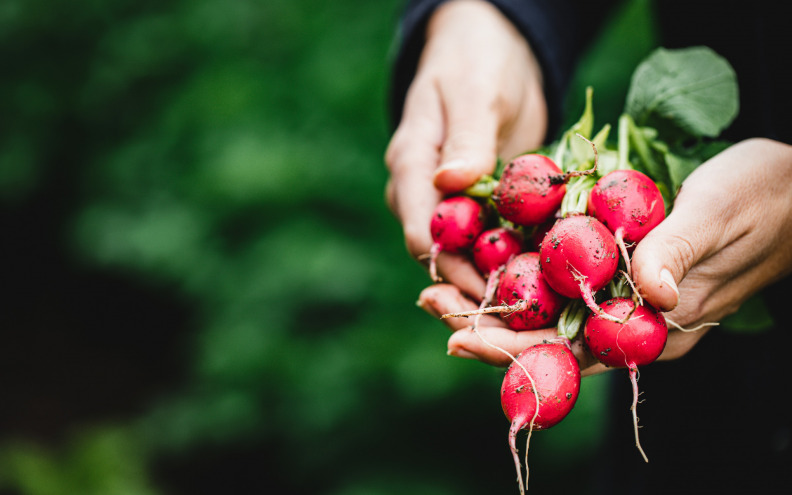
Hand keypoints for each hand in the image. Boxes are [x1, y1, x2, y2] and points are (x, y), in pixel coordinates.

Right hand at [385, 0, 547, 297]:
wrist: (491, 53)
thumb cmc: (478, 62)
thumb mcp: (475, 92)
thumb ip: (466, 138)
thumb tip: (450, 182)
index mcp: (412, 168)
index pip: (422, 232)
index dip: (452, 268)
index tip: (490, 292)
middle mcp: (424, 195)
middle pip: (442, 257)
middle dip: (475, 291)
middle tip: (518, 320)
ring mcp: (452, 204)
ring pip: (468, 257)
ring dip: (498, 284)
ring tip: (537, 311)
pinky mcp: (481, 206)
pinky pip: (494, 242)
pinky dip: (516, 261)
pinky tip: (547, 280)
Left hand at [420, 138, 791, 375]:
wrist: (790, 184)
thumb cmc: (763, 196)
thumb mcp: (720, 213)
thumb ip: (679, 253)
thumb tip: (647, 296)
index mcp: (656, 326)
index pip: (572, 350)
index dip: (513, 349)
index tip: (459, 338)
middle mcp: (633, 320)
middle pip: (547, 335)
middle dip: (485, 326)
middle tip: (428, 305)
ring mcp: (624, 294)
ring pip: (548, 309)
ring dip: (493, 301)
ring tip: (436, 290)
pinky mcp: (620, 265)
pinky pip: (563, 278)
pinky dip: (520, 273)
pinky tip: (484, 262)